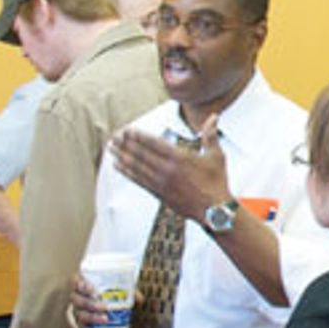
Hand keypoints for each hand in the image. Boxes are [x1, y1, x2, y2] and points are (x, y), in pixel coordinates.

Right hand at [70, 274, 123, 327]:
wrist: (103, 310)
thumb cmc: (110, 294)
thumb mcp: (118, 289)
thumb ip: (127, 291)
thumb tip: (139, 298)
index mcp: (82, 285)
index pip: (76, 282)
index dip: (82, 285)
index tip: (92, 288)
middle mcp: (77, 299)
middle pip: (77, 301)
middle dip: (90, 304)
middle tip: (104, 307)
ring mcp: (78, 313)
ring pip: (81, 316)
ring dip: (93, 318)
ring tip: (106, 320)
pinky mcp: (82, 326)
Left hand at [110, 114, 231, 220]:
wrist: (214, 210)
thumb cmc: (217, 183)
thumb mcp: (216, 156)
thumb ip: (210, 135)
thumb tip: (213, 116)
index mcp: (179, 157)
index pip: (152, 143)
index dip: (137, 136)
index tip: (126, 130)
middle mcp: (167, 169)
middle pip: (140, 154)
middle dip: (125, 144)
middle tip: (113, 137)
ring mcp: (161, 183)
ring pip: (137, 167)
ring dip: (122, 157)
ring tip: (111, 149)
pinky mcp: (159, 194)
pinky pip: (139, 181)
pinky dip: (127, 173)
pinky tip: (119, 166)